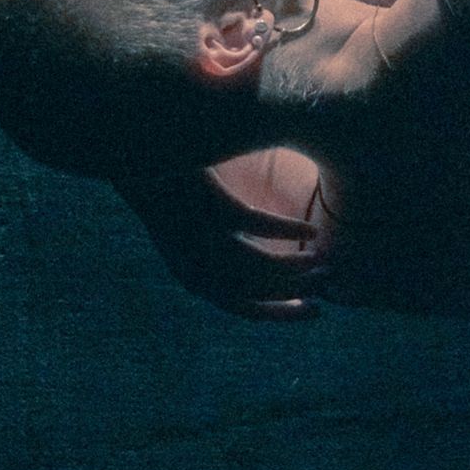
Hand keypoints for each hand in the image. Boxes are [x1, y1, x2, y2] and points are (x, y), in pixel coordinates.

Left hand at [115, 152, 331, 321]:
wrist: (143, 157)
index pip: (246, 309)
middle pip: (257, 292)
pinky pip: (260, 225)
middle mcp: (199, 267)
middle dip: (295, 291)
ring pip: (261, 264)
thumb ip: (227, 250)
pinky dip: (289, 229)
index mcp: (195, 279)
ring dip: (296, 265)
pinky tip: (311, 229)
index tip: (311, 308)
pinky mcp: (213, 207)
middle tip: (326, 284)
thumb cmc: (174, 194)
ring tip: (321, 259)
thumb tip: (268, 260)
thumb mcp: (197, 232)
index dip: (282, 313)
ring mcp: (205, 237)